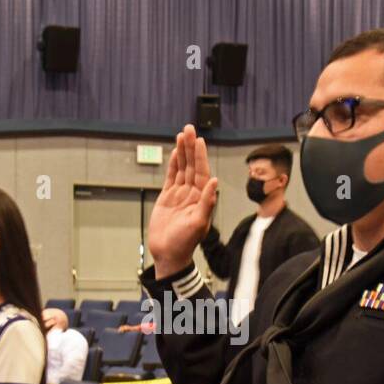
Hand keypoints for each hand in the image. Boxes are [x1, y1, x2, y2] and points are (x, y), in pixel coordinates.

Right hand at [147, 124, 218, 277]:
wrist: (168, 254)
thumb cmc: (185, 243)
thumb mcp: (198, 223)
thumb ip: (207, 202)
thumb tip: (215, 181)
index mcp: (201, 197)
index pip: (201, 171)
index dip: (200, 155)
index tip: (199, 140)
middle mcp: (192, 193)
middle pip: (191, 165)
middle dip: (190, 147)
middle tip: (189, 128)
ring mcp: (180, 194)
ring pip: (182, 168)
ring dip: (182, 152)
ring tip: (182, 134)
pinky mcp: (168, 198)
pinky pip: (171, 177)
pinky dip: (173, 164)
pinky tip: (175, 152)